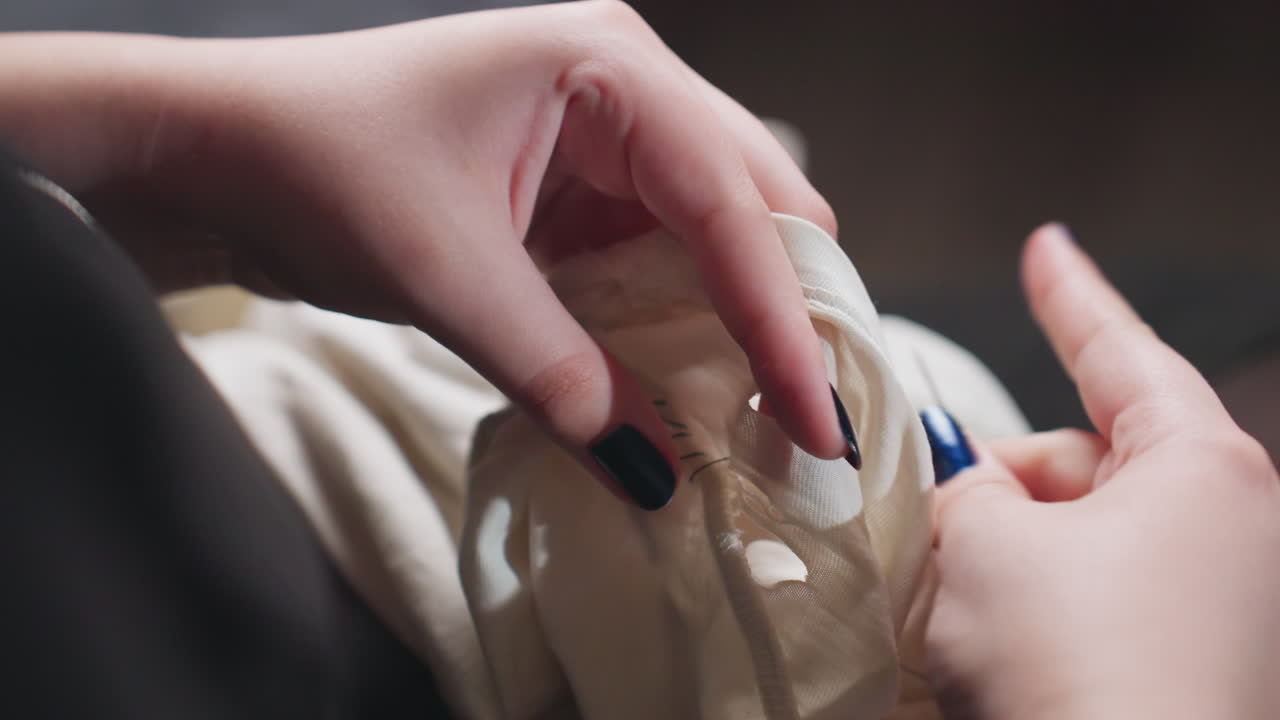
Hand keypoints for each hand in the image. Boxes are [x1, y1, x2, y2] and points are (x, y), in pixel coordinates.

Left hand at [0, 1, 847, 508]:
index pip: (734, 206)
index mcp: (610, 69)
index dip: (785, 322)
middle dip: (784, 313)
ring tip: (755, 414)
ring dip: (733, 322)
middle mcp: (627, 90)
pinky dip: (675, 321)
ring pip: (715, 235)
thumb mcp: (447, 277)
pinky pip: (657, 257)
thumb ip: (559, 377)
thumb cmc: (316, 168)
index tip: (818, 422)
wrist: (219, 150)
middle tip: (800, 422)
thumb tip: (655, 473)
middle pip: (756, 205)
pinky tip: (680, 381)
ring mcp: (605, 137)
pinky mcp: (578, 187)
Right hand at [927, 224, 1279, 718]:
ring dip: (1009, 553)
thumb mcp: (983, 545)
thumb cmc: (1079, 674)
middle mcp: (1230, 532)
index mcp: (1201, 470)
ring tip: (959, 605)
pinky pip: (1094, 602)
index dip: (1068, 295)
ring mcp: (1215, 606)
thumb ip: (962, 494)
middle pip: (1087, 462)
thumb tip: (964, 497)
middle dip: (1003, 482)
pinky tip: (991, 645)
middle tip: (935, 520)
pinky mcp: (1187, 666)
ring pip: (1080, 540)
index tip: (1047, 249)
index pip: (1121, 351)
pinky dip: (1036, 606)